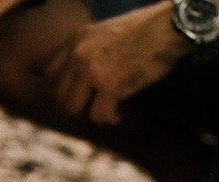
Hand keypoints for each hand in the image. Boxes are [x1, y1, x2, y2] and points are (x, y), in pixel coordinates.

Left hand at [43, 3, 189, 123]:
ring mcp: (92, 70)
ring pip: (73, 108)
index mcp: (75, 40)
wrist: (168, 26)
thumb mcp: (103, 32)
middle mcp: (78, 54)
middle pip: (58, 96)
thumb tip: (79, 79)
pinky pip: (98, 116)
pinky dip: (109, 119)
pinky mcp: (110, 86)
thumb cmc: (144, 30)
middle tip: (90, 110)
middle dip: (73, 107)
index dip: (58, 92)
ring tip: (106, 112)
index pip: (49, 75)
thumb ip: (86, 51)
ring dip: (89, 115)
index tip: (73, 99)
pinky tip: (119, 114)